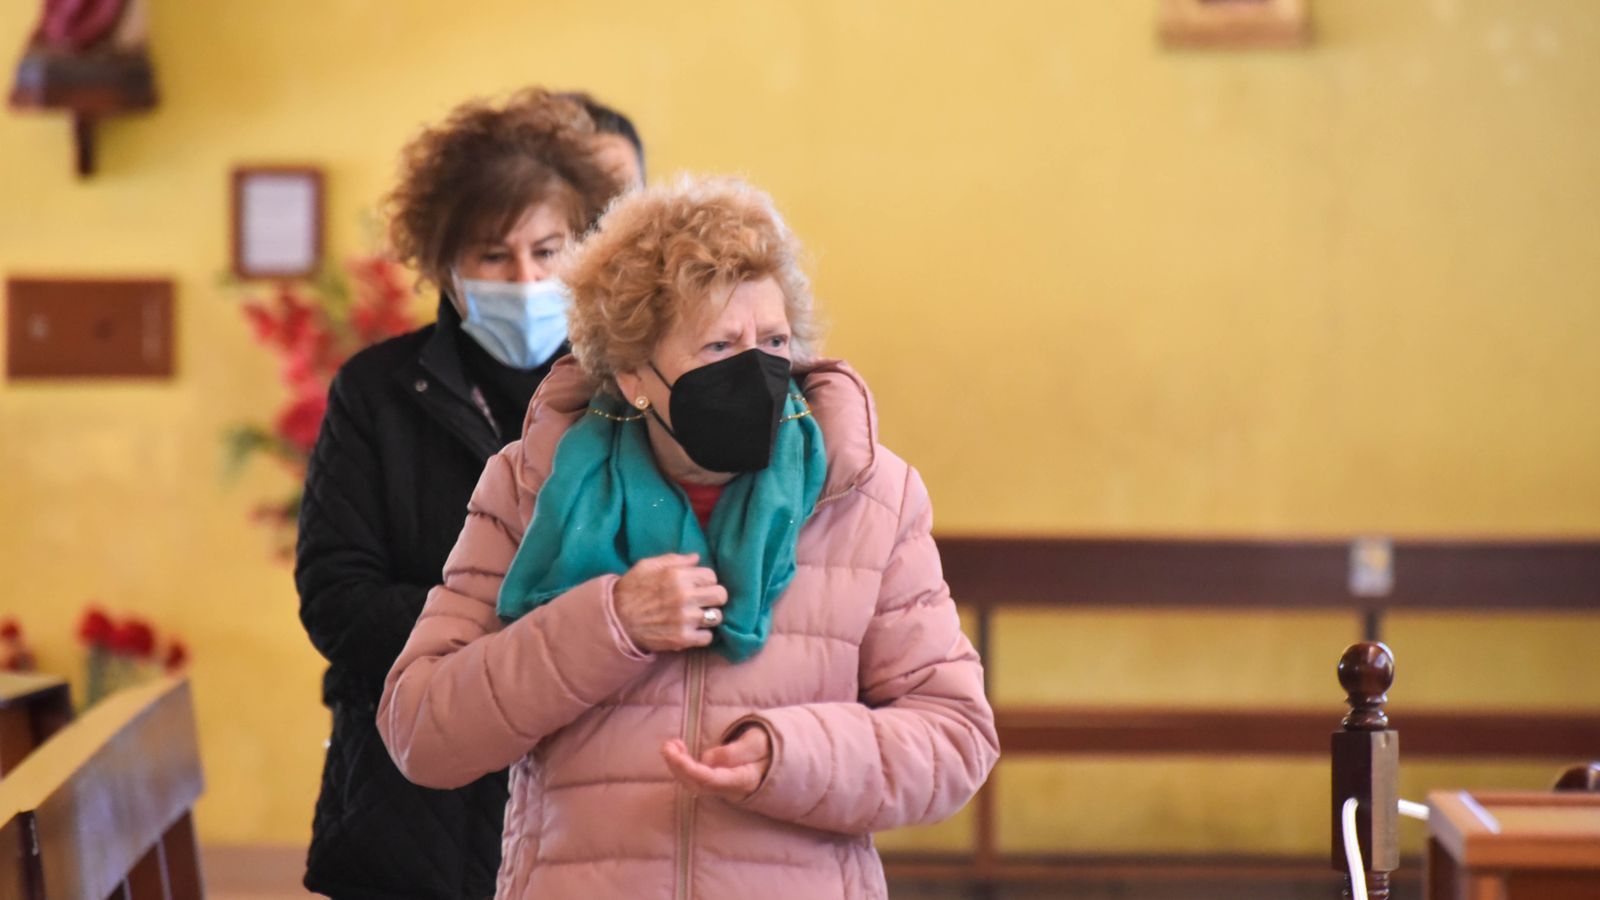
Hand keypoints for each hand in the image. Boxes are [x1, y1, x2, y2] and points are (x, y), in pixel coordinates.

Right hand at [613, 553, 727, 652]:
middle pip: (721, 595)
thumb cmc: (631, 589)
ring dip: (709, 616)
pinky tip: (692, 630)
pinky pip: (707, 637)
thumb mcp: (648, 566)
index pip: (711, 575)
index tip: (698, 586)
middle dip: (714, 597)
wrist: (616, 619)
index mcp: (678, 576)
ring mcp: (685, 619)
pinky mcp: (682, 638)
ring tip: (698, 616)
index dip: (705, 580)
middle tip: (704, 600)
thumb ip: (674, 559)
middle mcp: (685, 596)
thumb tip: (697, 558)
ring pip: (717, 616)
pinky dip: (702, 635)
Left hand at [661, 725, 771, 800]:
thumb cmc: (767, 749)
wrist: (774, 762)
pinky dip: (681, 766)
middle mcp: (729, 790)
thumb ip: (734, 751)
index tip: (676, 754)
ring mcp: (720, 790)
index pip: (711, 780)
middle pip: (697, 785)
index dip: (690, 769)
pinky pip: (694, 781)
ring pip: (692, 784)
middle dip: (678, 767)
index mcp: (742, 780)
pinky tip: (677, 751)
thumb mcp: (758, 743)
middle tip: (667, 745)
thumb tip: (706, 759)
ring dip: (676, 766)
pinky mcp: (714, 786)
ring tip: (670, 745)